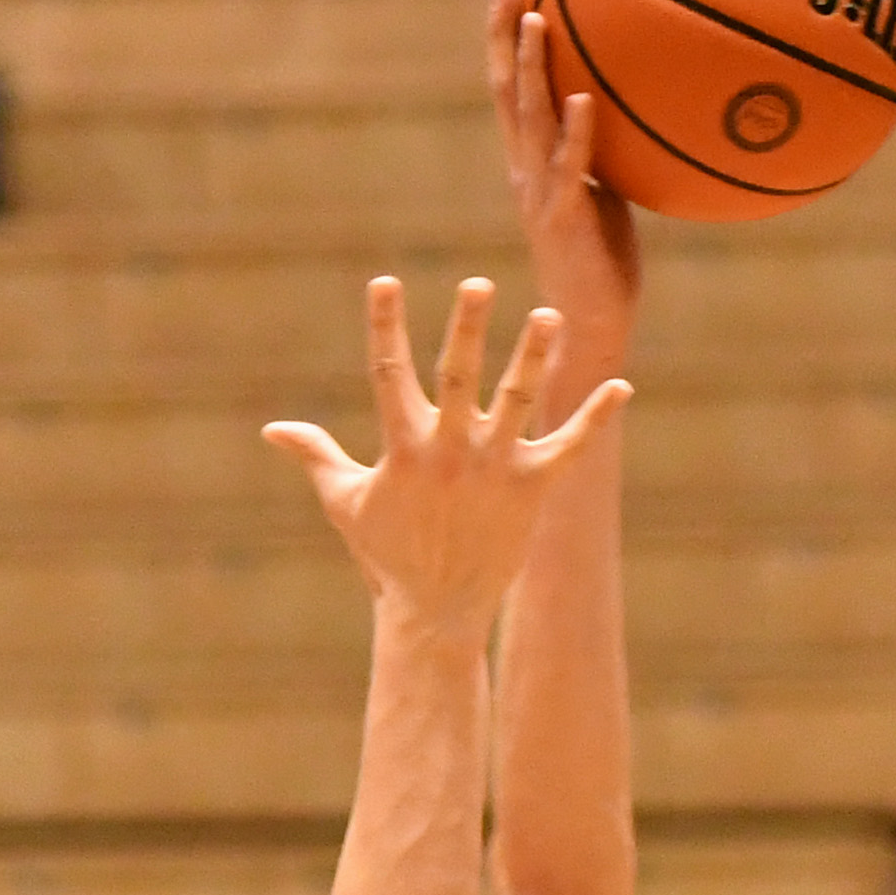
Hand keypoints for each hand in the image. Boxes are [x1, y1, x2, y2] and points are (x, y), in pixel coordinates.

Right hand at [262, 277, 628, 633]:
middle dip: (467, 329)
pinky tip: (622, 386)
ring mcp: (493, 468)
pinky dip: (595, 418)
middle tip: (478, 284)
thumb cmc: (386, 554)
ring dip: (534, 358)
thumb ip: (315, 456)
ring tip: (550, 314)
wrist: (434, 613)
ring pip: (517, 402)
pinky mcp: (530, 490)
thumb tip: (273, 430)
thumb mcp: (345, 502)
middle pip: (459, 377)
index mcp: (404, 448)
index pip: (388, 374)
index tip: (384, 281)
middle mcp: (450, 452)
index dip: (384, 326)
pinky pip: (568, 447)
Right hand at [485, 0, 637, 343]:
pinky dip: (577, 131)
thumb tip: (627, 105)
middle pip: (506, 94)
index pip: (510, 92)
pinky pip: (571, 166)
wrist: (589, 322)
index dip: (503, 44)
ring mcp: (541, 193)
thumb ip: (602, 149)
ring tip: (535, 22)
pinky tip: (584, 96)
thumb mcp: (602, 189)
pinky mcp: (565, 217)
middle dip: (502, 40)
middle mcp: (525, 171)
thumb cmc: (602, 259)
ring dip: (530, 70)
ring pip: (530, 121)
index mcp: (530, 163)